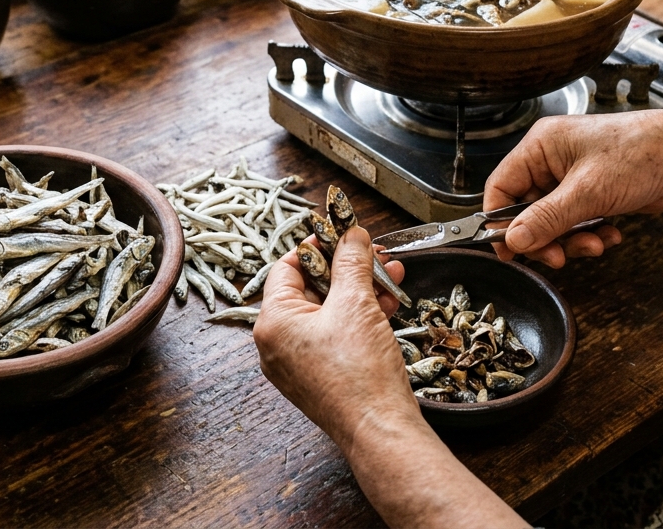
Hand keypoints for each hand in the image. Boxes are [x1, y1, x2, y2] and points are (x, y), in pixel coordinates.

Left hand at [253, 227, 414, 446]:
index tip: (340, 234)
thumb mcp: (356, 303)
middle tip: (372, 255)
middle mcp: (277, 344)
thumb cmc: (360, 374)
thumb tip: (351, 236)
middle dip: (347, 269)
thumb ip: (351, 262)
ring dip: (359, 291)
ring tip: (390, 277)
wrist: (379, 428)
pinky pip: (334, 336)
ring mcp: (297, 363)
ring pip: (327, 312)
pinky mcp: (319, 376)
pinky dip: (358, 318)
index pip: (286, 267)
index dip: (316, 247)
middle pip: (310, 289)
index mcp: (273, 323)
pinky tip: (387, 305)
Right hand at [485, 110, 662, 267]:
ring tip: (595, 242)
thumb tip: (514, 240)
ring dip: (572, 239)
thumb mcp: (588, 191)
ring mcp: (572, 177)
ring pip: (553, 221)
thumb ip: (547, 218)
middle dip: (546, 237)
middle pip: (526, 210)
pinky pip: (575, 222)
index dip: (500, 221)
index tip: (509, 251)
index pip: (500, 187)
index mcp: (540, 146)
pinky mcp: (591, 192)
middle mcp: (551, 160)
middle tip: (559, 256)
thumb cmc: (642, 153)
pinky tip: (610, 233)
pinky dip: (589, 234)